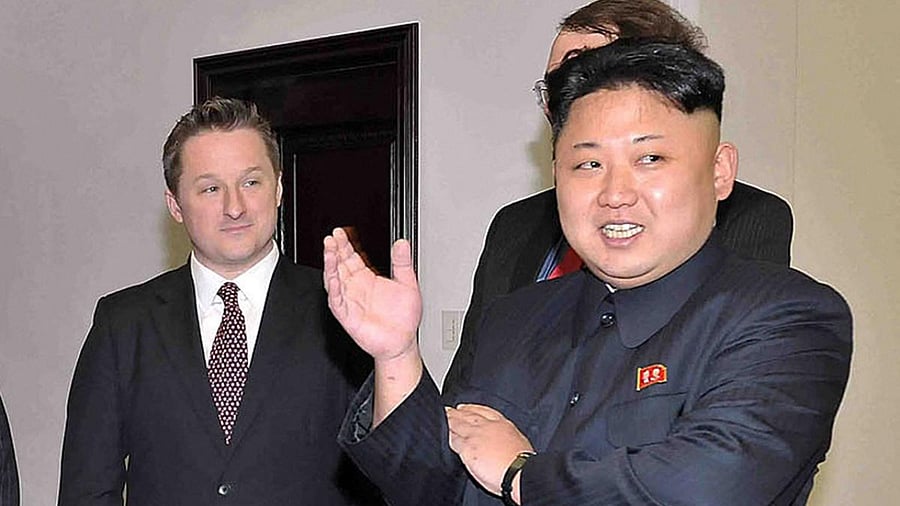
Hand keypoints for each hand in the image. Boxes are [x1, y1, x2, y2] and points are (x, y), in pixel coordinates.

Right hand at [324, 227, 423, 425]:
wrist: (402, 342)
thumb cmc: (403, 318)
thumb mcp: (407, 283)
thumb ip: (403, 262)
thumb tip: (402, 243)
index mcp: (367, 278)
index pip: (351, 257)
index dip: (344, 244)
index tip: (340, 232)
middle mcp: (355, 288)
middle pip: (340, 265)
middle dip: (334, 251)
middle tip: (331, 238)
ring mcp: (350, 301)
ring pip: (334, 280)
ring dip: (330, 266)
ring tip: (329, 252)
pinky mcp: (348, 316)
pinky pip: (337, 301)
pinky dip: (334, 289)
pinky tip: (333, 278)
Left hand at [447, 404, 533, 496]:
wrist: (519, 472)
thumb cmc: (523, 464)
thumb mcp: (519, 442)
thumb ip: (507, 438)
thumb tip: (503, 442)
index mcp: (503, 424)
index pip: (484, 411)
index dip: (472, 408)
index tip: (464, 407)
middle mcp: (488, 426)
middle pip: (468, 415)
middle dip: (457, 412)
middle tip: (448, 410)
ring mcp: (476, 435)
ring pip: (458, 424)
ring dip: (449, 420)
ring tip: (442, 417)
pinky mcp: (467, 447)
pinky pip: (453, 439)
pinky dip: (447, 436)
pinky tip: (442, 434)